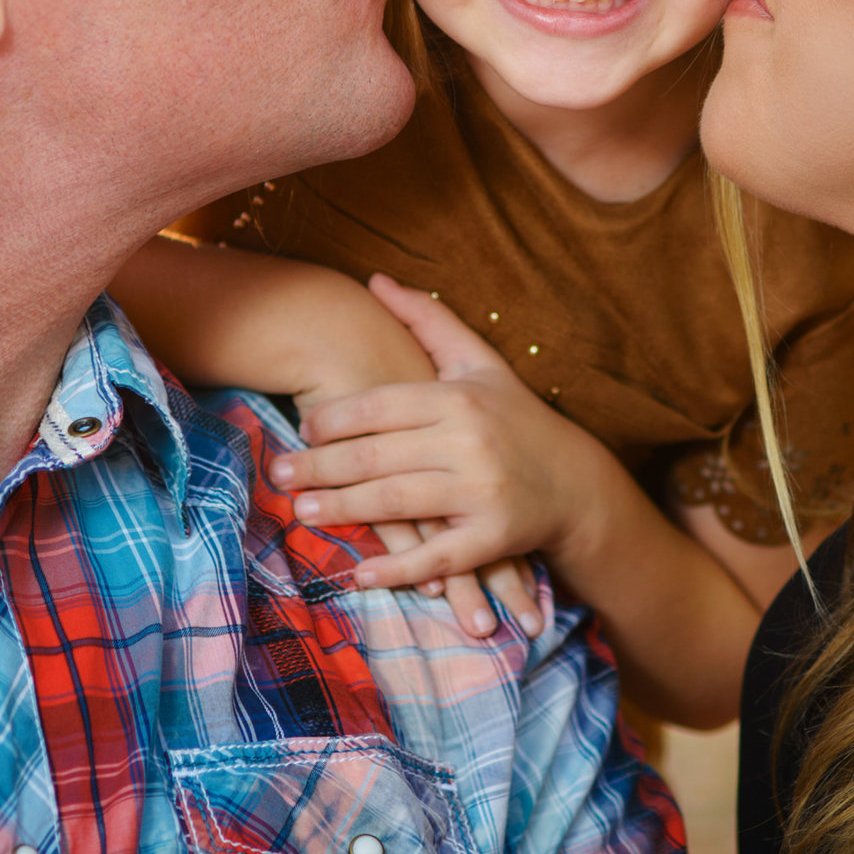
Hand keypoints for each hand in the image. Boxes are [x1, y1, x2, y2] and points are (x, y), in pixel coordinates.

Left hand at [272, 275, 605, 634]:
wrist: (576, 482)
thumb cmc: (517, 417)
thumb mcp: (479, 362)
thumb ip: (428, 321)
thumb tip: (374, 280)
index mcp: (458, 399)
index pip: (380, 405)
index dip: (333, 418)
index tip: (302, 426)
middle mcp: (468, 443)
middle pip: (377, 455)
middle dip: (321, 466)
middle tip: (277, 472)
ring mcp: (481, 492)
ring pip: (397, 502)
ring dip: (343, 509)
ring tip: (301, 510)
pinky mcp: (492, 537)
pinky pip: (437, 556)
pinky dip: (397, 568)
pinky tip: (359, 573)